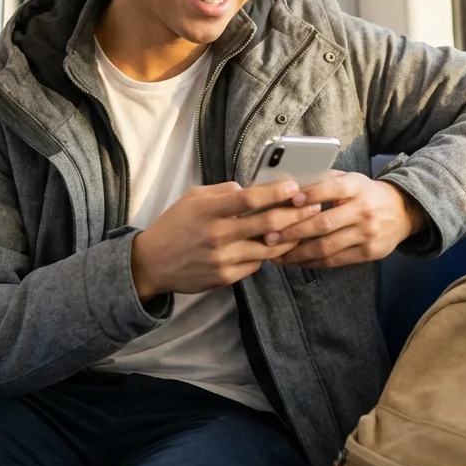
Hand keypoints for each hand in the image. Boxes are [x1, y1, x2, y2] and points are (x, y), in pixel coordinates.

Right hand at [131, 180, 321, 300]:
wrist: (153, 263)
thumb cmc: (175, 225)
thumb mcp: (192, 198)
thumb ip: (222, 192)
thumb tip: (250, 189)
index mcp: (208, 211)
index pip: (249, 199)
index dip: (275, 193)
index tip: (294, 188)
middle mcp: (217, 235)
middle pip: (267, 224)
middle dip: (295, 215)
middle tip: (312, 207)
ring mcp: (222, 259)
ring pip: (268, 248)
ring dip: (289, 237)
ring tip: (304, 227)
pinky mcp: (225, 277)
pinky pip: (256, 264)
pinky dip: (267, 254)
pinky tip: (275, 245)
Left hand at [268, 172, 426, 269]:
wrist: (402, 212)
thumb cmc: (366, 193)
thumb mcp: (351, 179)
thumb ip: (325, 180)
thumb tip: (290, 184)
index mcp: (357, 187)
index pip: (332, 189)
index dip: (310, 195)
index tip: (288, 201)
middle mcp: (364, 211)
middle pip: (324, 224)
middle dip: (293, 232)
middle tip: (270, 237)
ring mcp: (367, 234)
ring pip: (327, 247)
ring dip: (298, 253)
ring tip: (276, 255)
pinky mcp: (368, 253)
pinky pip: (335, 261)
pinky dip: (312, 262)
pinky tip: (296, 262)